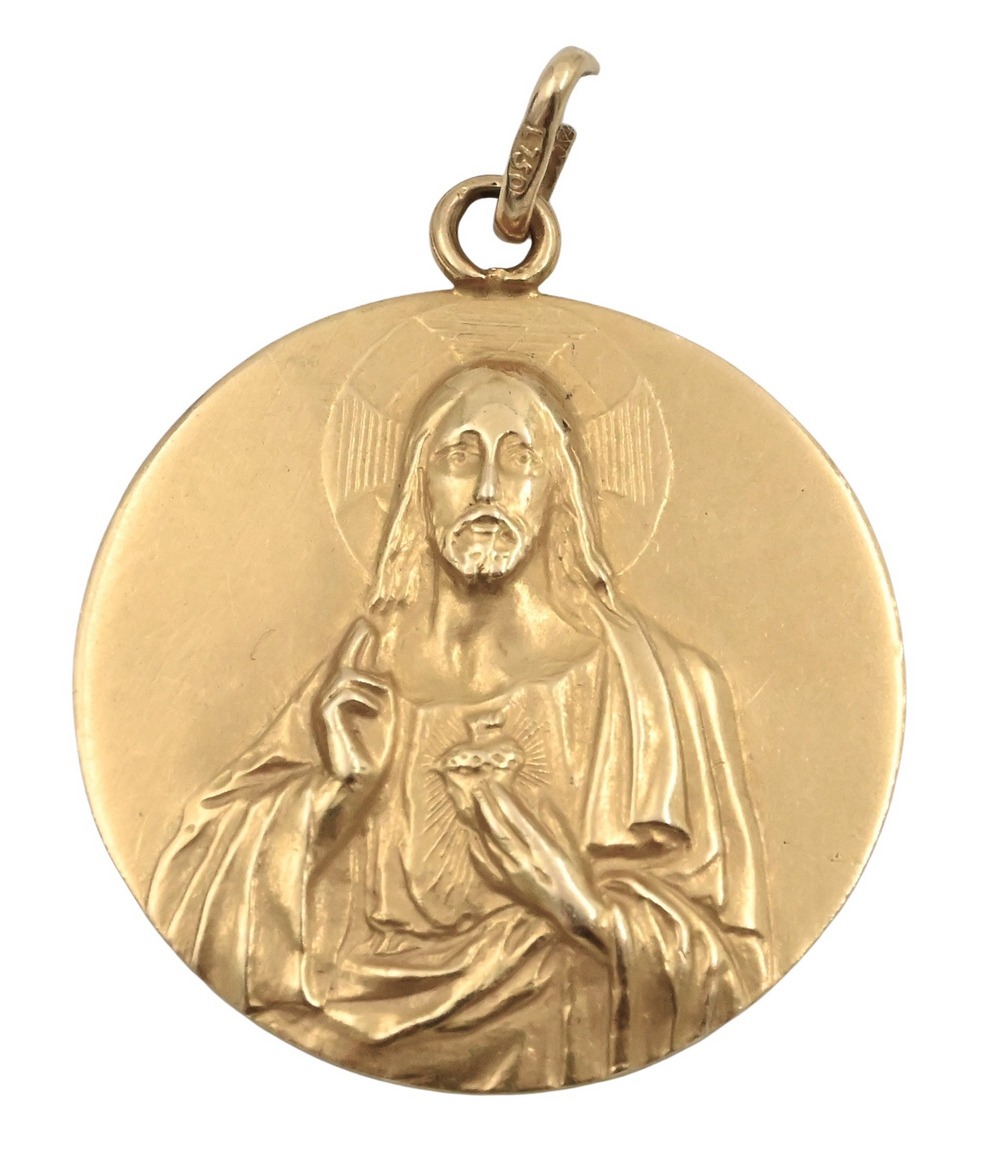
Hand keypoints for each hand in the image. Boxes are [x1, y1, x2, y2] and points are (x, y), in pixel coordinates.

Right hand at [320, 619, 394, 784]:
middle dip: (354, 644)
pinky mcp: (326, 716)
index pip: (347, 667)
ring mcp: (324, 708)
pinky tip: (377, 711)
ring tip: (385, 700)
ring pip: (345, 677)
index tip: (366, 626)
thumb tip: (388, 674)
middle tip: (367, 626)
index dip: (355, 645)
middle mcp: (328, 702)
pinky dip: (365, 698)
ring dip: (370, 684)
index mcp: (342, 702)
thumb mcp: (384, 719)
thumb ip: (382, 696)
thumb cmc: (373, 756)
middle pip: (342, 665)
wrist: (358, 783)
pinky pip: (345, 692)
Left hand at [469, 781, 612, 956]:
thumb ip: (557, 822)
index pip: (516, 818)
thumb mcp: (574, 847)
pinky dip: (479, 853)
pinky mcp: (510, 887)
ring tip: (474, 808)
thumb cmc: (579, 879)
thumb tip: (543, 798)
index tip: (493, 785)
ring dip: (481, 825)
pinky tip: (472, 841)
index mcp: (542, 848)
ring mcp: (515, 875)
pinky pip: (488, 868)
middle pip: (499, 830)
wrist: (576, 915)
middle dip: (487, 808)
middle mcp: (525, 860)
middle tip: (477, 789)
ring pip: (491, 846)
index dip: (503, 801)